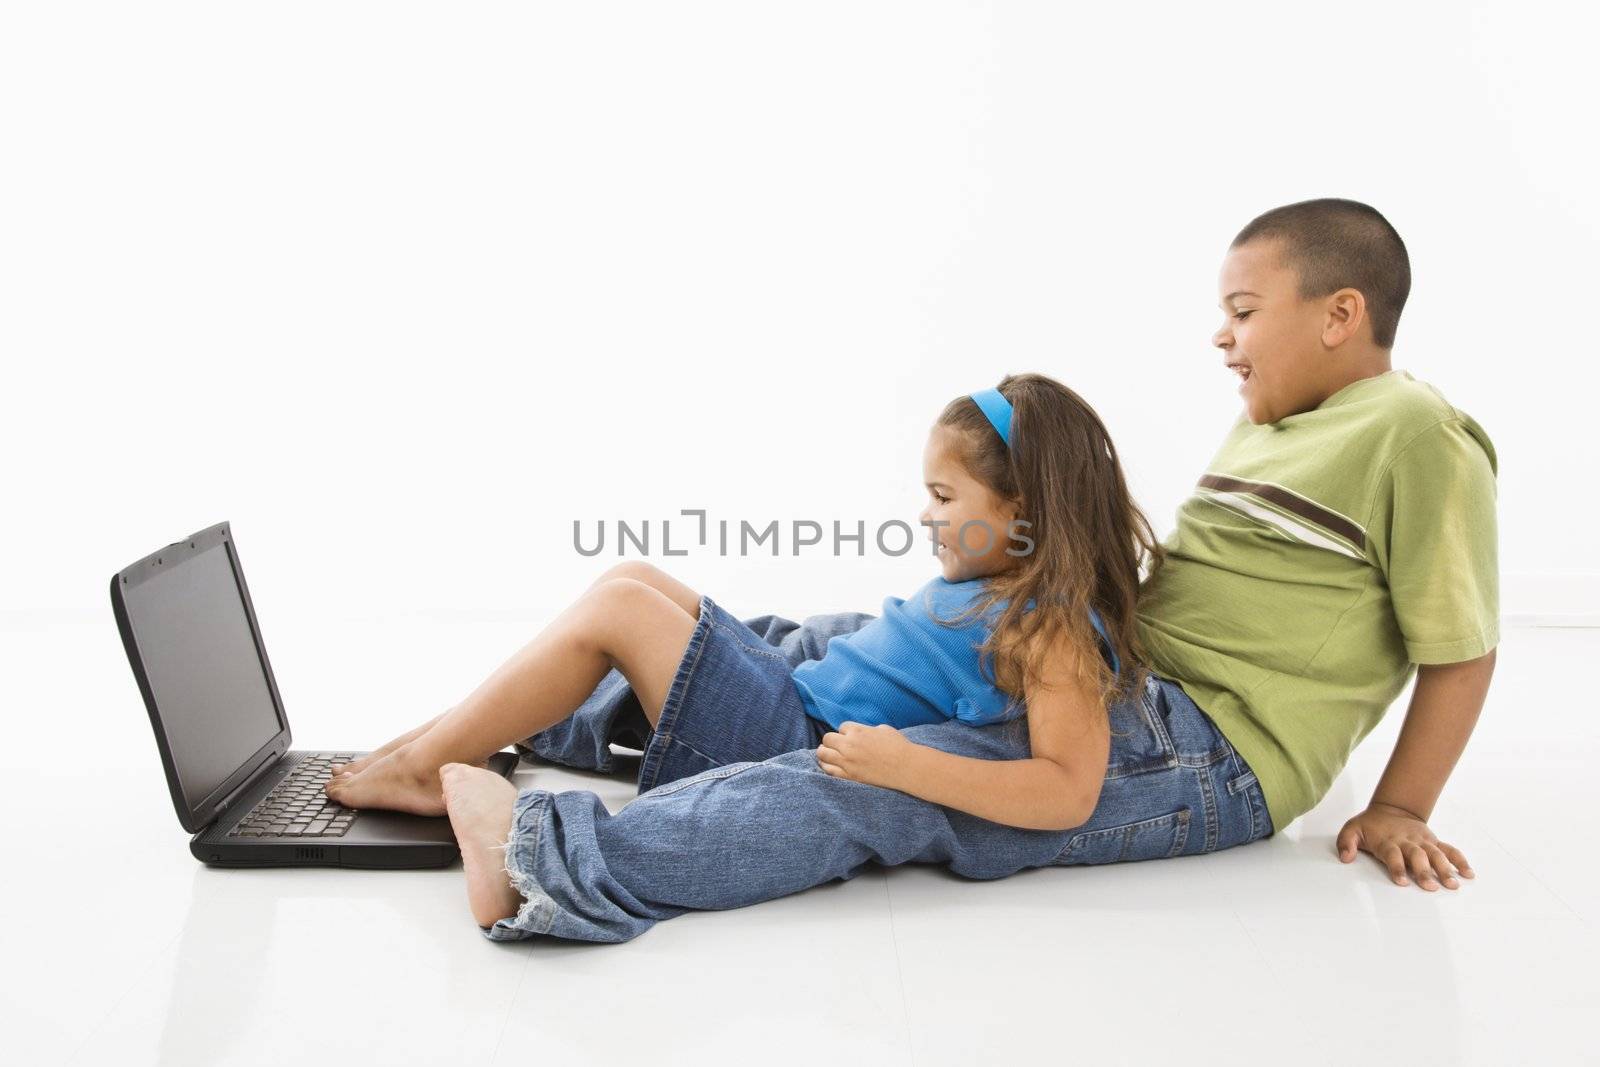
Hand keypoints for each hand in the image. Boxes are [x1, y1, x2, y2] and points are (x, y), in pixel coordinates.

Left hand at [816, 722, 913, 789]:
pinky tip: (829, 765)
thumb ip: (866, 729)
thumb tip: (859, 732)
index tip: (852, 737)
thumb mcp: (882, 729)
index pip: (841, 727)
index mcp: (858, 731)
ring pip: (823, 754)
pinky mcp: (849, 776)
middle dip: (832, 741)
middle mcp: (849, 745)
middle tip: (837, 745)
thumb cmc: (898, 746)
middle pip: (828, 739)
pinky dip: (826, 766)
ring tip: (828, 754)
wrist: (906, 767)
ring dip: (824, 752)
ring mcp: (847, 761)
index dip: (846, 732)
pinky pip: (828, 770)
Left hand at [1335, 802, 1475, 890]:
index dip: (1397, 868)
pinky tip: (1469, 873)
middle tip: (1431, 887)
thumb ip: (1346, 842)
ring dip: (1445, 869)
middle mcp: (1407, 841)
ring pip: (1436, 854)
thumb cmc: (1370, 824)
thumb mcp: (1352, 829)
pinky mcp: (1433, 841)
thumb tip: (1345, 858)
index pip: (1392, 855)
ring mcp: (1423, 841)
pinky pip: (1449, 850)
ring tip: (1453, 884)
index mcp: (1388, 841)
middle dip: (1424, 872)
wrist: (1391, 808)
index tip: (1401, 882)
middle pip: (1417, 856)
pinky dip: (1460, 860)